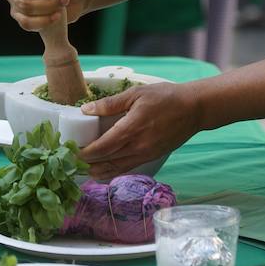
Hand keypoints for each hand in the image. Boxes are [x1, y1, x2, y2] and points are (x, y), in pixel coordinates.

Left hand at [79, 82, 202, 179]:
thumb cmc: (166, 97)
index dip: (84, 153)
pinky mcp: (151, 157)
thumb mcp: (136, 94)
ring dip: (97, 171)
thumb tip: (86, 109)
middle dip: (86, 164)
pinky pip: (126, 168)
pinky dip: (112, 171)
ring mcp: (145, 155)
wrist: (194, 109)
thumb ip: (110, 103)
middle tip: (70, 161)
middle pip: (105, 162)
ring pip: (115, 169)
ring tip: (82, 168)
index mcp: (132, 129)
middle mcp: (138, 147)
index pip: (101, 148)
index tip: (69, 152)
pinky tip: (102, 169)